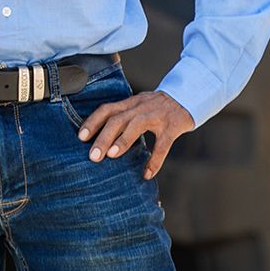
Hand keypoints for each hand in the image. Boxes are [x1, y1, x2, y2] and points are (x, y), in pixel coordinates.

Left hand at [77, 90, 194, 179]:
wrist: (188, 96)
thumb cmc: (158, 107)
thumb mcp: (139, 106)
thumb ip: (124, 117)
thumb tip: (102, 139)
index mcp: (131, 103)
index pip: (108, 109)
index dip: (93, 122)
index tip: (81, 137)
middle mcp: (142, 107)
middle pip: (118, 119)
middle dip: (103, 137)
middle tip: (93, 156)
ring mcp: (158, 116)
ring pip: (137, 125)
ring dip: (122, 141)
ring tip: (111, 156)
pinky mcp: (173, 126)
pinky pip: (163, 144)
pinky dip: (155, 160)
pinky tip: (147, 173)